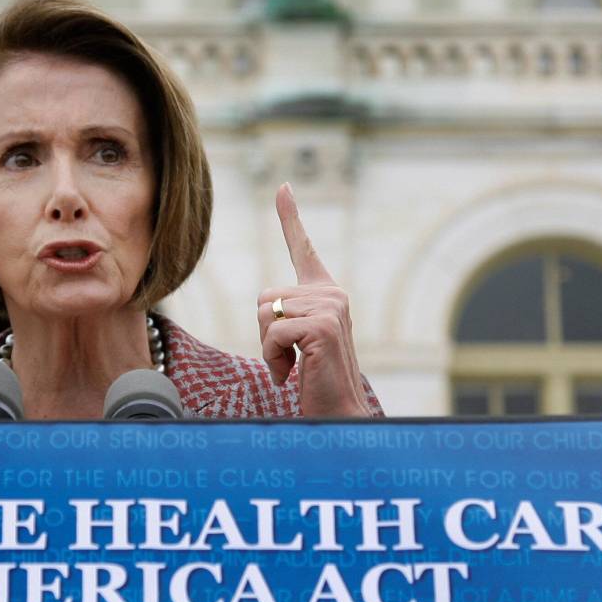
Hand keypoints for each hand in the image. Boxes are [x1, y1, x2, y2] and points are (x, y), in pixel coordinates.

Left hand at [256, 183, 369, 416]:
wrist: (338, 413)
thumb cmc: (315, 382)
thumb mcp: (297, 341)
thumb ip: (285, 316)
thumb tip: (268, 306)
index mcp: (325, 294)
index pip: (304, 249)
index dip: (290, 217)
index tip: (283, 187)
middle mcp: (332, 294)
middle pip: (263, 297)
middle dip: (262, 333)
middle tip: (287, 358)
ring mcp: (331, 307)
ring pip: (263, 314)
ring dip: (267, 348)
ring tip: (293, 366)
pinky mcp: (323, 326)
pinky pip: (271, 332)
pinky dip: (272, 358)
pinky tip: (291, 374)